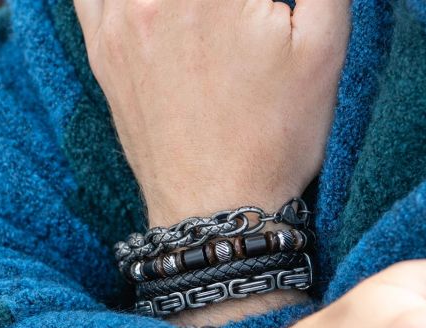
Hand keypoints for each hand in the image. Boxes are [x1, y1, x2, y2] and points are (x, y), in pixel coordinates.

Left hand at [74, 0, 349, 226]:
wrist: (217, 209)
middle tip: (234, 19)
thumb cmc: (273, 142)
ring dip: (179, 4)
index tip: (261, 11)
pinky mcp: (102, 54)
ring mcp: (118, 22)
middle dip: (224, 2)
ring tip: (205, 21)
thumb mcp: (323, 51)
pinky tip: (152, 11)